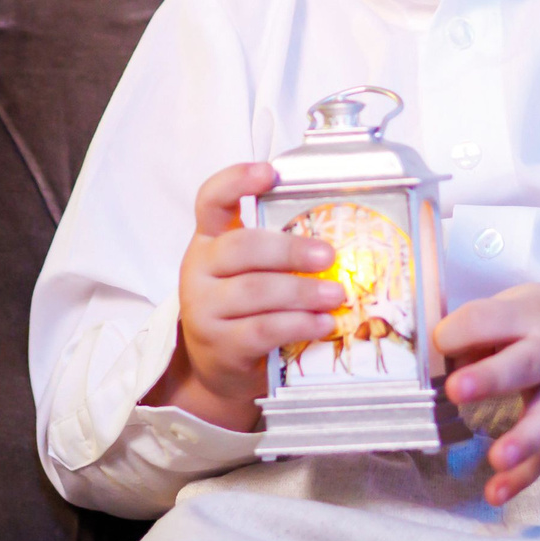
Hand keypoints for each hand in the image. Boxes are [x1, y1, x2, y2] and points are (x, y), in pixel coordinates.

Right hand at [141, 162, 342, 431]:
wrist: (217, 368)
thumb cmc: (243, 309)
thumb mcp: (249, 271)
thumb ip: (276, 250)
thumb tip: (340, 236)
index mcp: (208, 240)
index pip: (210, 200)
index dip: (236, 181)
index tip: (269, 172)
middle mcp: (198, 269)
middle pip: (240, 247)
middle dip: (289, 249)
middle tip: (329, 255)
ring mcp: (204, 308)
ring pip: (255, 291)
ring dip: (302, 291)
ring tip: (337, 294)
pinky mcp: (220, 345)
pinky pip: (262, 329)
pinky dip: (298, 324)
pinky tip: (324, 323)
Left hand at [435, 283, 539, 505]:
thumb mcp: (516, 307)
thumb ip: (477, 330)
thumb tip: (433, 359)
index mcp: (529, 317)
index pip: (489, 318)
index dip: (457, 331)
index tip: (438, 341)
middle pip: (524, 365)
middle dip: (491, 378)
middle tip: (456, 390)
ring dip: (522, 440)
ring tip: (497, 458)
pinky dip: (521, 477)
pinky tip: (495, 493)